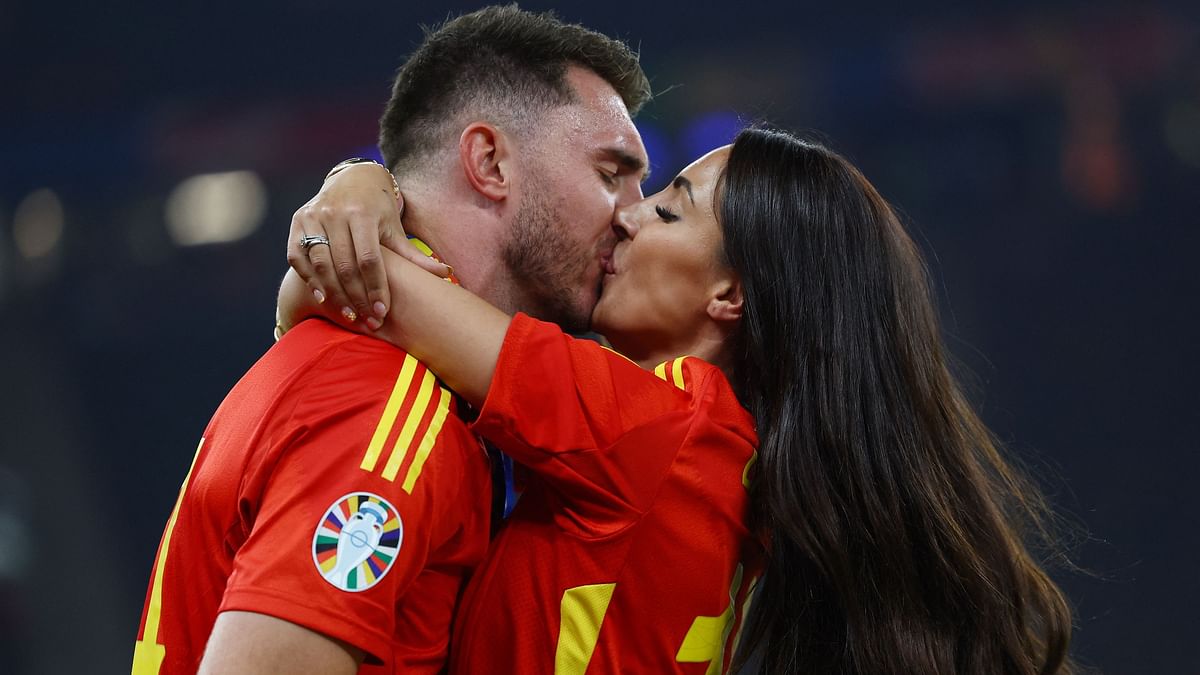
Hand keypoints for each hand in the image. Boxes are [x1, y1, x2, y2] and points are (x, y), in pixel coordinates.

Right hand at [287, 162, 450, 328]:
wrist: (353, 179)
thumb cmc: (379, 209)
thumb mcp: (396, 229)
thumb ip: (415, 255)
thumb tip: (447, 274)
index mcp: (362, 213)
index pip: (369, 259)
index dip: (376, 288)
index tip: (383, 311)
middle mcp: (334, 213)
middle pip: (344, 265)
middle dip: (357, 297)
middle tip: (368, 321)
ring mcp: (312, 216)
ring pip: (321, 263)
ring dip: (334, 294)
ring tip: (349, 315)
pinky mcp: (297, 222)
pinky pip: (297, 256)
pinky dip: (309, 278)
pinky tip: (324, 298)